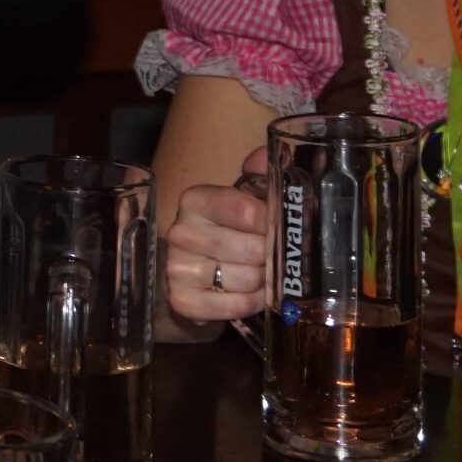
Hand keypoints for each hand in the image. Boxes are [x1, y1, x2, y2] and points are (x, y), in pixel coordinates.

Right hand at [161, 146, 268, 322]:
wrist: (190, 268)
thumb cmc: (225, 227)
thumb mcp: (242, 195)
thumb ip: (260, 172)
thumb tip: (268, 154)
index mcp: (196, 200)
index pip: (245, 210)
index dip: (272, 221)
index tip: (283, 225)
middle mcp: (181, 232)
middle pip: (251, 248)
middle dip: (272, 254)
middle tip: (277, 253)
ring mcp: (178, 269)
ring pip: (246, 278)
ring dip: (265, 279)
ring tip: (265, 273)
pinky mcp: (182, 301)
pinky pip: (235, 306)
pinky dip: (252, 301)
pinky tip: (254, 293)